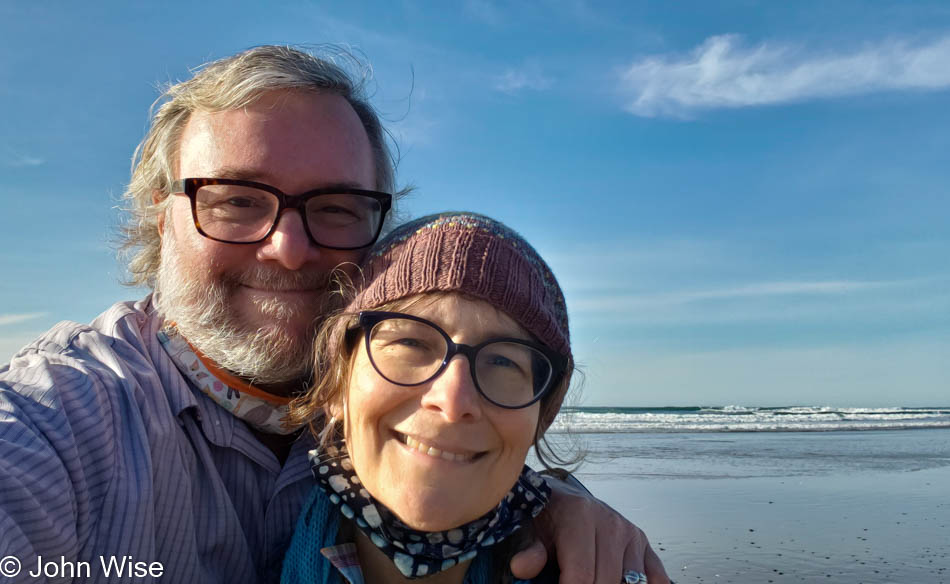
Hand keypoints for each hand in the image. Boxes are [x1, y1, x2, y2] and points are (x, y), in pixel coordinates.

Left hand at [510, 475, 670, 583]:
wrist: (562, 498)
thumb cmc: (545, 517)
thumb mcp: (530, 529)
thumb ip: (529, 549)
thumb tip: (522, 567)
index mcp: (580, 516)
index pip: (581, 575)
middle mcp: (611, 523)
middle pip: (606, 582)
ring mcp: (631, 533)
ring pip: (632, 582)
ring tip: (592, 581)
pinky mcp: (643, 543)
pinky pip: (655, 576)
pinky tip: (621, 583)